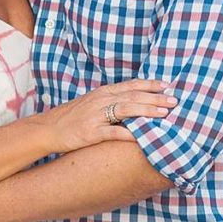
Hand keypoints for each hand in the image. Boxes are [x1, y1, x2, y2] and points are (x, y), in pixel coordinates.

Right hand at [45, 78, 176, 153]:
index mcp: (103, 92)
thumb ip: (111, 101)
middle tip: (174, 101)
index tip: (167, 85)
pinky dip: (129, 134)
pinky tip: (143, 137)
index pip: (131, 85)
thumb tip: (133, 101)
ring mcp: (96, 116)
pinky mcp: (91, 133)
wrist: (48, 129)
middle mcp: (101, 100)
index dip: (150, 85)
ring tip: (164, 114)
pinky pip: (113, 133)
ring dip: (147, 111)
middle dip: (155, 98)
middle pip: (133, 96)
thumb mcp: (92, 103)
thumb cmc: (72, 117)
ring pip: (126, 110)